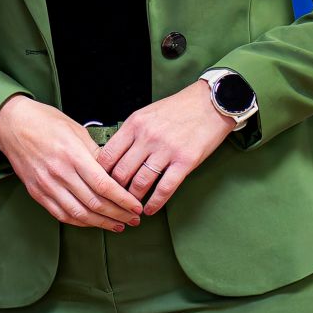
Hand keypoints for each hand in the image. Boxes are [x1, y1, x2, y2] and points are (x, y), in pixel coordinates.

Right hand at [0, 95, 141, 229]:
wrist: (11, 124)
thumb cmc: (44, 122)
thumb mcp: (76, 130)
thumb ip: (96, 153)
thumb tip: (115, 172)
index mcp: (71, 154)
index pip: (104, 185)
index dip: (123, 200)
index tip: (136, 205)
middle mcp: (59, 172)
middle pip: (95, 203)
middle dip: (119, 214)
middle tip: (133, 219)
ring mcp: (46, 185)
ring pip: (79, 214)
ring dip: (102, 223)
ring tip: (118, 225)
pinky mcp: (37, 192)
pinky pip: (62, 214)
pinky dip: (81, 222)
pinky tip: (93, 222)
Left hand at [97, 81, 234, 214]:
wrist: (210, 103)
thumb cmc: (178, 109)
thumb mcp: (146, 114)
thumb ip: (131, 133)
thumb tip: (114, 155)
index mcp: (134, 124)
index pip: (107, 154)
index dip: (101, 173)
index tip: (102, 182)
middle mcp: (147, 137)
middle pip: (121, 172)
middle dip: (116, 189)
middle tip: (116, 198)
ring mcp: (166, 150)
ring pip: (140, 182)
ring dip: (133, 199)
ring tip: (132, 206)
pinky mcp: (185, 161)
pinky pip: (165, 188)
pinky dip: (155, 203)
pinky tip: (150, 209)